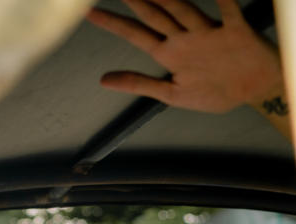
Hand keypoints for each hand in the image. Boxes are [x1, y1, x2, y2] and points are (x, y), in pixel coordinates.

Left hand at [89, 0, 283, 111]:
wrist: (253, 91)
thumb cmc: (212, 92)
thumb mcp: (170, 94)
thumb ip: (137, 84)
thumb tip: (103, 80)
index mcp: (168, 53)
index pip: (135, 34)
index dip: (113, 23)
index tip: (90, 14)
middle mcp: (185, 39)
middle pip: (155, 15)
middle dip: (136, 2)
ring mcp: (208, 34)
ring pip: (184, 10)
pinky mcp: (235, 32)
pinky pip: (227, 11)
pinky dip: (221, 1)